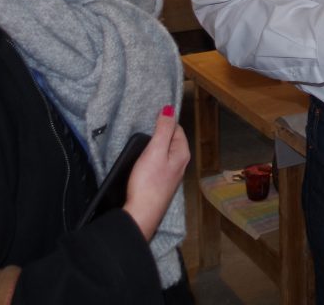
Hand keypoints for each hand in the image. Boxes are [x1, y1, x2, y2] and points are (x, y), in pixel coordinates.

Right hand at [123, 106, 189, 240]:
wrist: (141, 213)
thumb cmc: (148, 182)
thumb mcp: (155, 150)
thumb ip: (163, 130)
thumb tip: (170, 109)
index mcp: (182, 153)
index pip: (177, 129)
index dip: (165, 122)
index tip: (152, 120)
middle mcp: (181, 164)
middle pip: (172, 141)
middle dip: (161, 134)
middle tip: (146, 132)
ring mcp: (171, 175)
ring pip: (166, 153)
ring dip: (156, 147)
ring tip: (143, 145)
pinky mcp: (161, 184)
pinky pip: (160, 165)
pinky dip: (153, 160)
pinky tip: (144, 163)